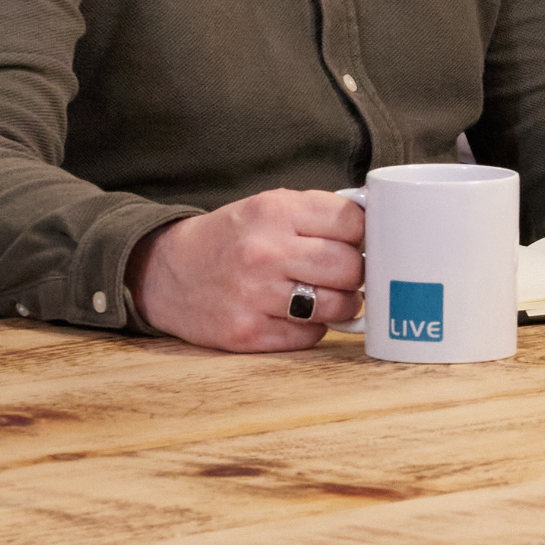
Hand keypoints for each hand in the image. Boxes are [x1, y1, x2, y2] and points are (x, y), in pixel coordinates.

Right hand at [128, 189, 367, 352]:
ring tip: (324, 295)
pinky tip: (296, 314)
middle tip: (342, 273)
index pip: (351, 222)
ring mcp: (255, 296)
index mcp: (273, 211)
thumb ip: (318, 214)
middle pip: (350, 268)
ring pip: (337, 306)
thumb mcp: (267, 207)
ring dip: (340, 304)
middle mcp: (265, 252)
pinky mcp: (248, 334)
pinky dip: (312, 327)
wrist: (167, 272)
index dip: (362, 234)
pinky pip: (311, 336)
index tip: (355, 242)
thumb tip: (376, 228)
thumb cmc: (231, 238)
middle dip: (354, 273)